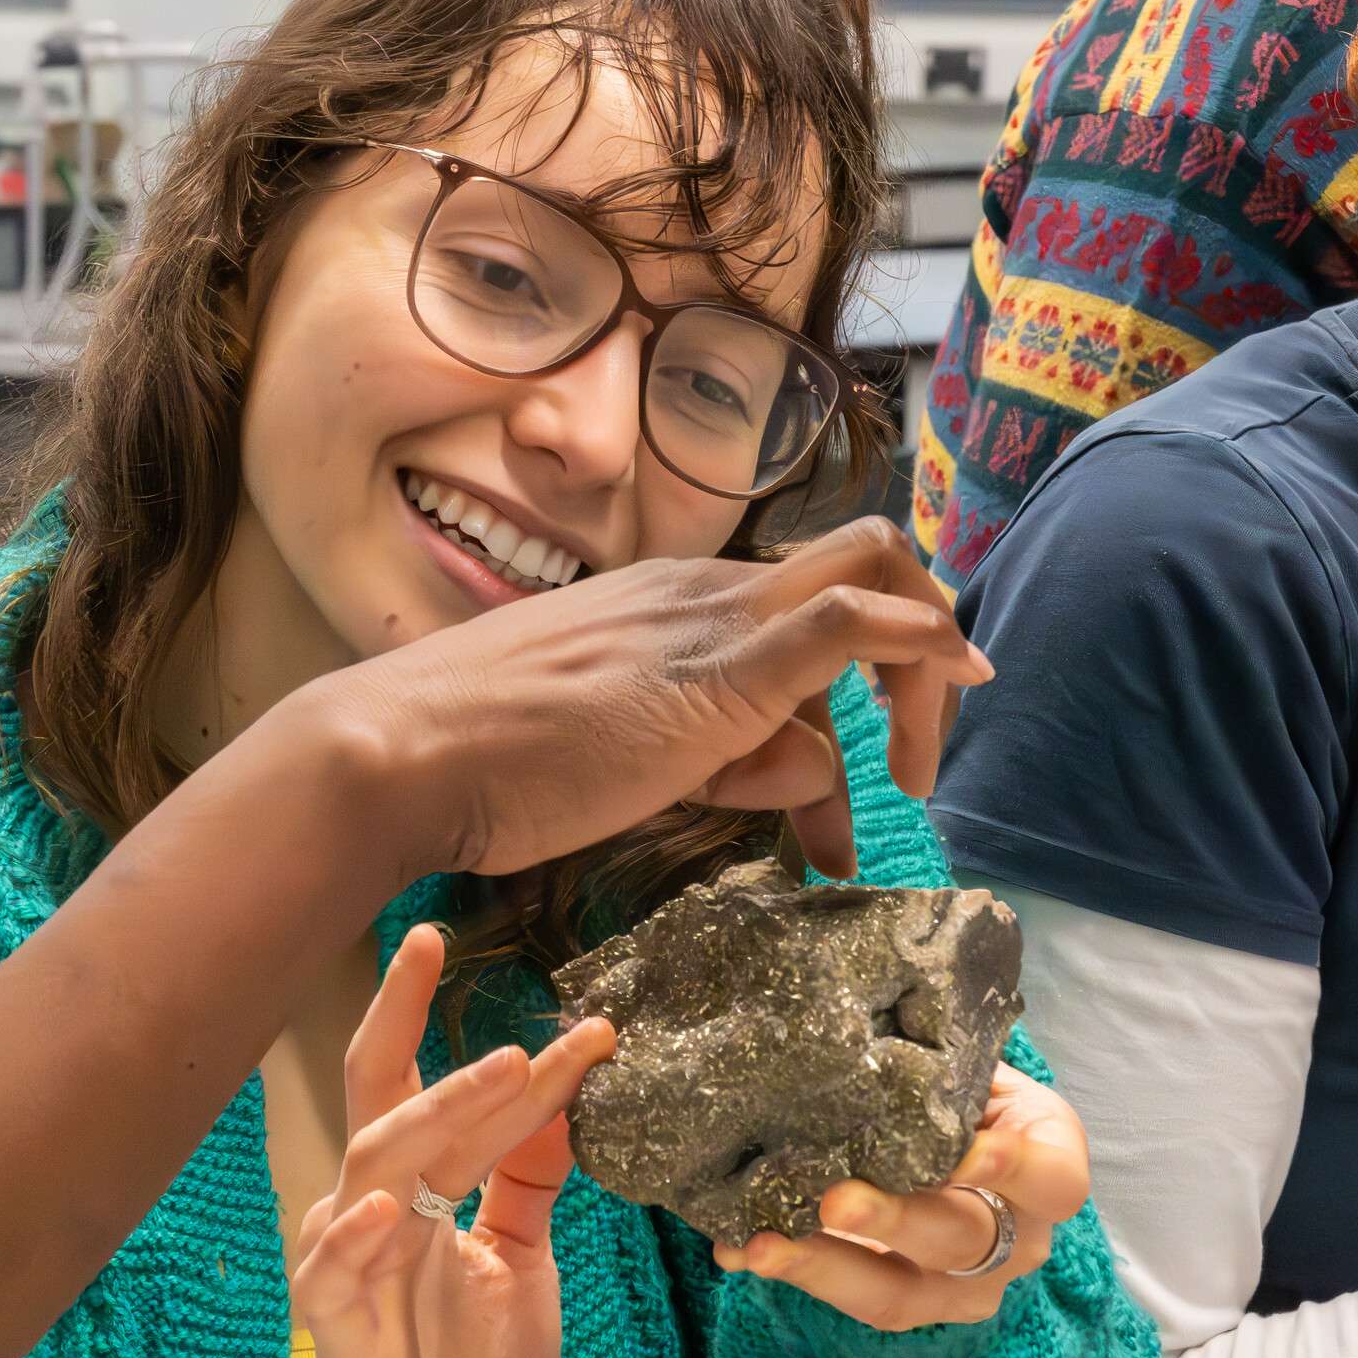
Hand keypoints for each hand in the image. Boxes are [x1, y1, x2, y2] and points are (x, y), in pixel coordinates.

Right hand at [279, 516, 990, 882]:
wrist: (405, 754)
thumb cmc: (487, 766)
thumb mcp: (630, 765)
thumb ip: (725, 761)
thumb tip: (808, 770)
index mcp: (674, 599)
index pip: (804, 603)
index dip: (866, 668)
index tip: (878, 759)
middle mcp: (704, 590)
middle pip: (865, 566)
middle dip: (921, 654)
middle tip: (917, 763)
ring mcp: (713, 620)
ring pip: (873, 584)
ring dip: (919, 685)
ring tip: (901, 791)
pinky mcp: (720, 668)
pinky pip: (850, 619)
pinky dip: (917, 640)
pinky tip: (952, 680)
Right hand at [295, 926, 615, 1357]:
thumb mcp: (520, 1262)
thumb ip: (527, 1183)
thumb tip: (562, 1099)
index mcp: (420, 1191)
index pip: (454, 1099)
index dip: (519, 1064)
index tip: (589, 1025)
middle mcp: (375, 1208)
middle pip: (380, 1094)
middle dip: (400, 1015)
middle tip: (433, 944)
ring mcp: (348, 1260)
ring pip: (375, 1160)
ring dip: (435, 1110)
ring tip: (498, 1070)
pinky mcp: (333, 1323)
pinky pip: (333, 1266)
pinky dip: (357, 1234)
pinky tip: (389, 1211)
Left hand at [712, 1065, 1086, 1330]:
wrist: (959, 1139)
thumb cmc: (964, 1090)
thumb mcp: (972, 1066)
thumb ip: (940, 1059)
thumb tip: (862, 1020)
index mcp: (1049, 1167)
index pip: (1052, 1179)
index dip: (1015, 1169)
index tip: (970, 1150)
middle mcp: (1017, 1240)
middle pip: (963, 1240)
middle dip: (895, 1221)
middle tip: (835, 1199)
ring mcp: (962, 1286)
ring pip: (899, 1291)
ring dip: (826, 1267)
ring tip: (765, 1245)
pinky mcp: (904, 1302)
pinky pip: (847, 1297)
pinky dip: (791, 1272)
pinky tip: (737, 1249)